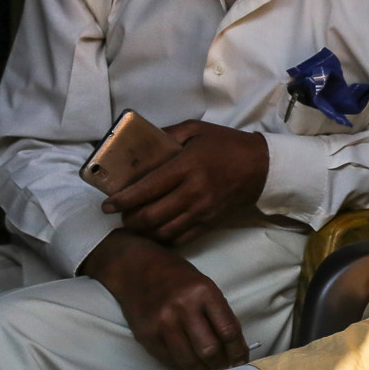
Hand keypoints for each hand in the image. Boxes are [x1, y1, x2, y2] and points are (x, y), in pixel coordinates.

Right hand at [81, 230, 248, 369]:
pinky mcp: (146, 336)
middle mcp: (183, 308)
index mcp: (204, 292)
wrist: (137, 268)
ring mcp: (162, 323)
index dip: (238, 351)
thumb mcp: (205, 285)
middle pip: (210, 350)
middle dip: (221, 365)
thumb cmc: (177, 276)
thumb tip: (232, 347)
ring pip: (189, 361)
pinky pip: (170, 360)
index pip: (228, 330)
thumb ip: (218, 313)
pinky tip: (189, 365)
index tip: (242, 362)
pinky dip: (182, 366)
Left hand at [102, 121, 268, 244]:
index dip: (122, 200)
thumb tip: (141, 142)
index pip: (147, 189)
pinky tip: (155, 234)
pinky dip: (163, 240)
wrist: (261, 166)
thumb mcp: (198, 129)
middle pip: (151, 216)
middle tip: (120, 216)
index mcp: (187, 166)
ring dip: (143, 232)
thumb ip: (169, 134)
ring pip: (163, 231)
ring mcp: (202, 210)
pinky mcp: (209, 222)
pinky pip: (181, 238)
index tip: (107, 205)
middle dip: (129, 220)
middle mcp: (192, 192)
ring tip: (135, 225)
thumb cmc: (227, 145)